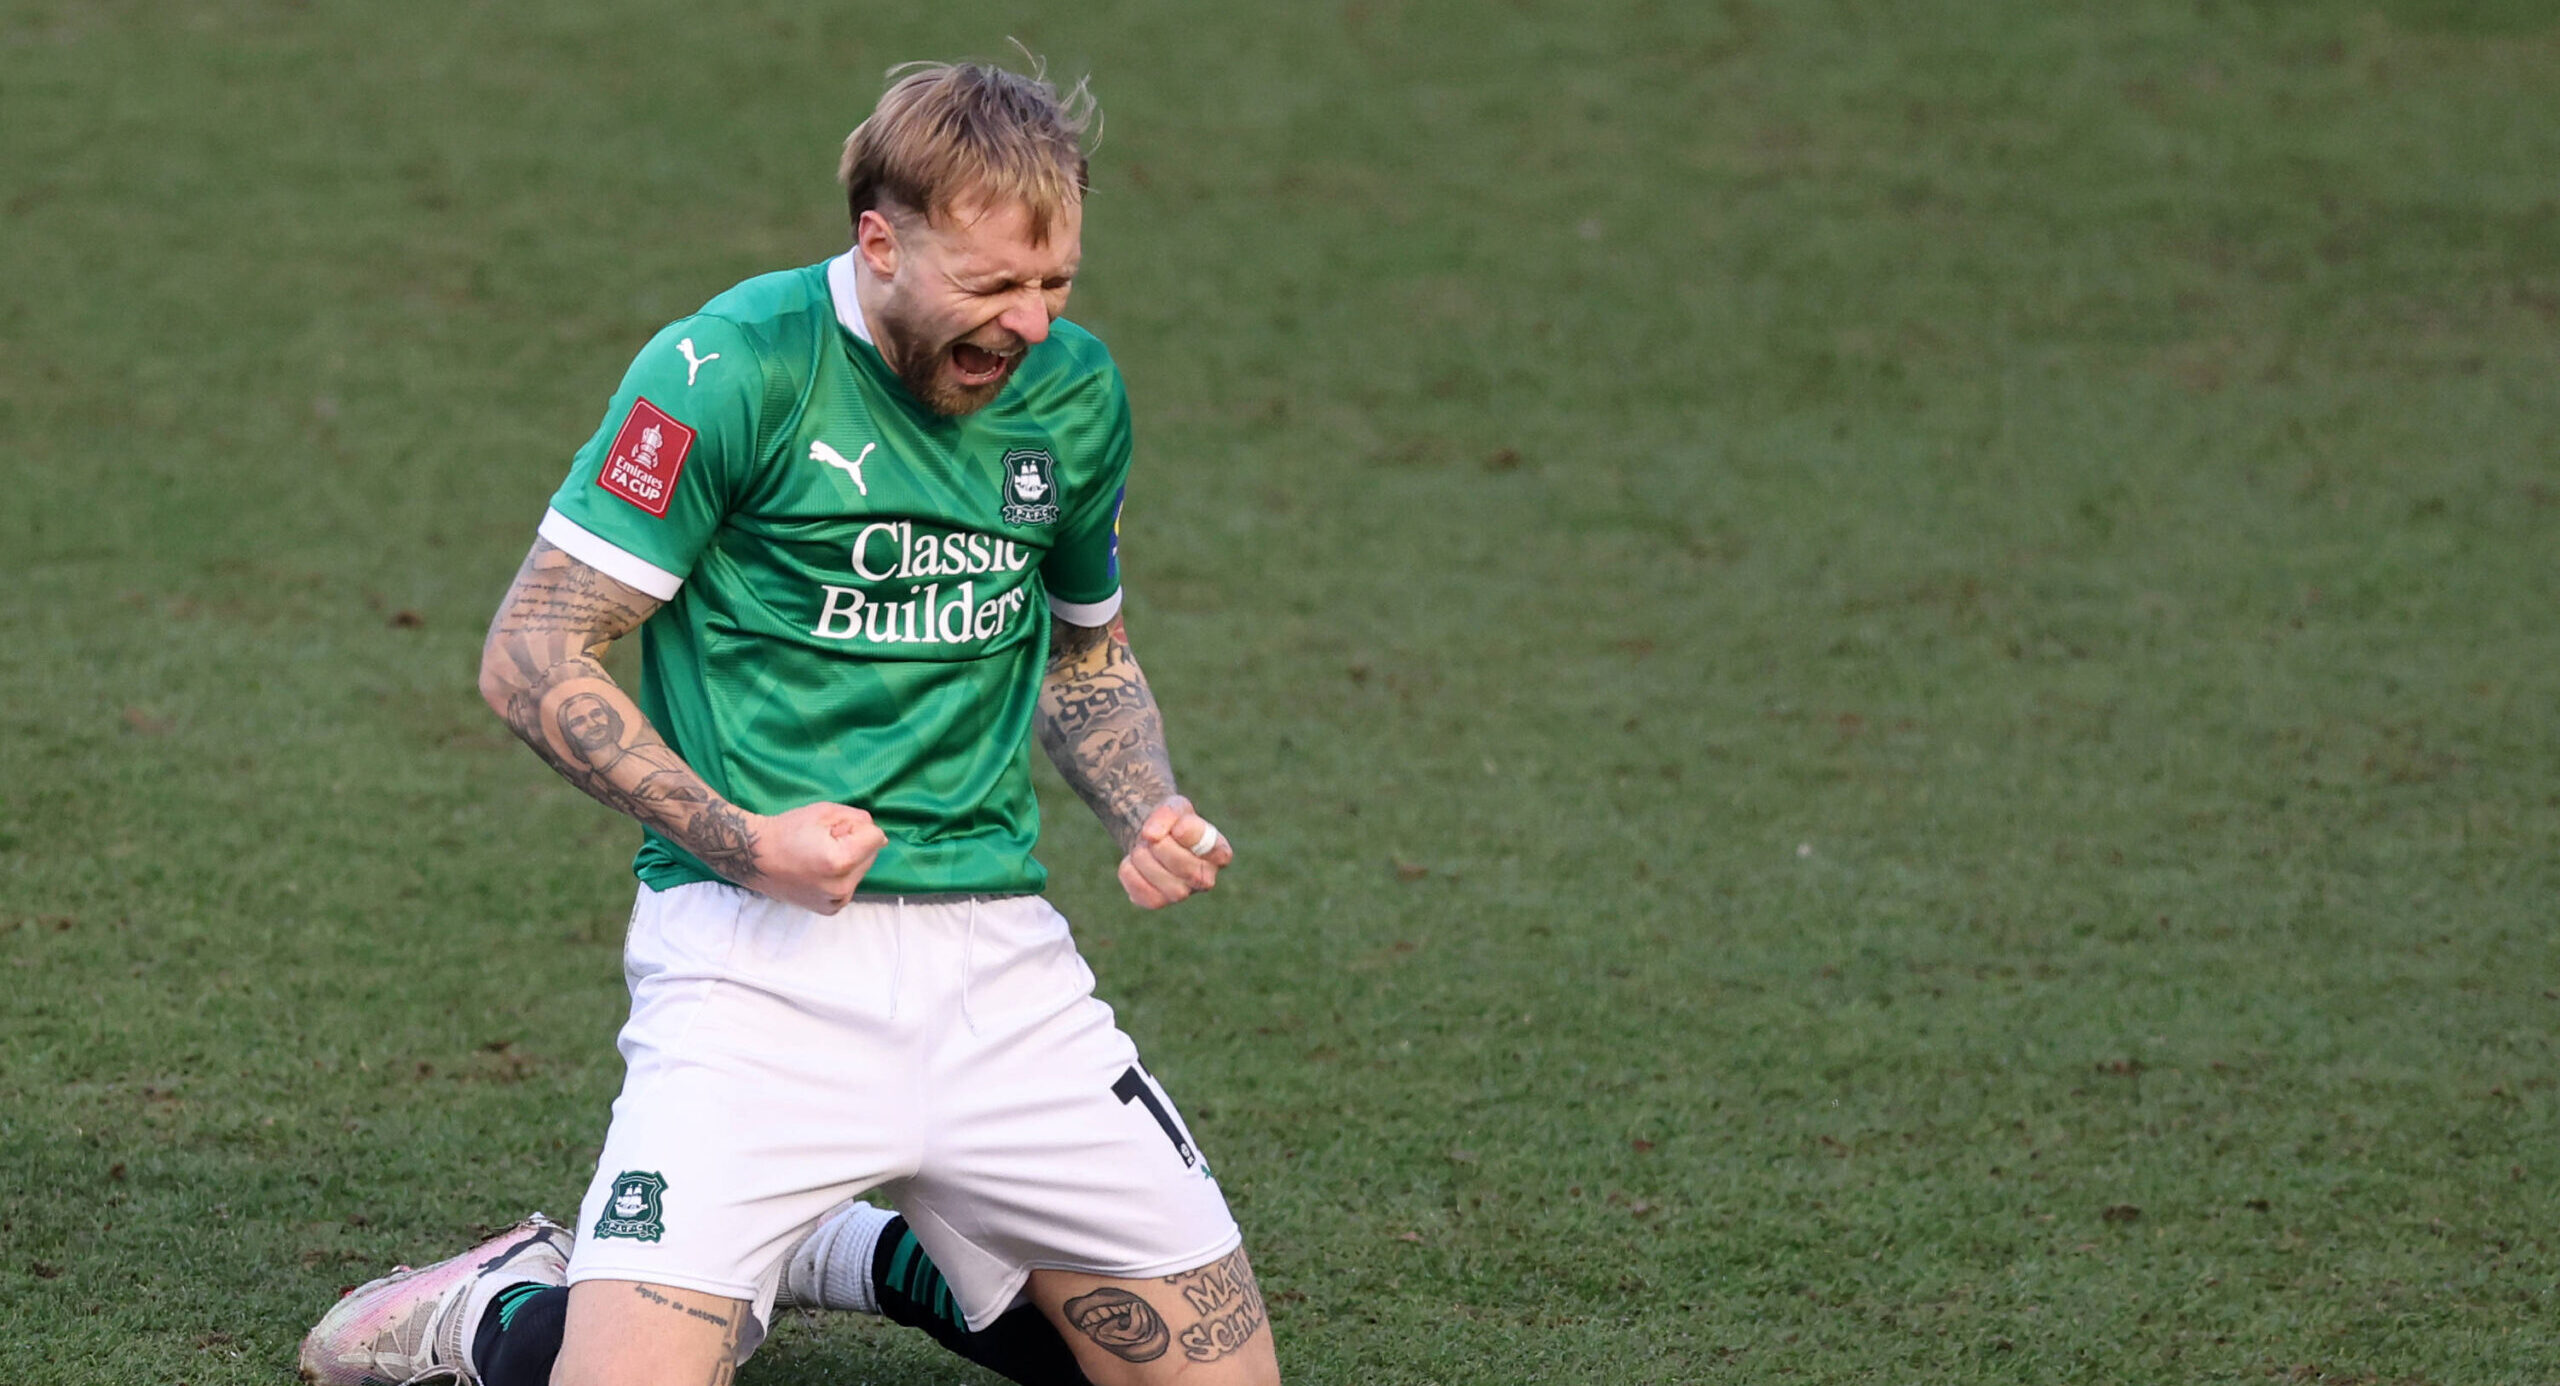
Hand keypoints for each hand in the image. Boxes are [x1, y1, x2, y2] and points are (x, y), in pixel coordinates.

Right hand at [751, 801, 886, 913]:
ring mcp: (836, 902)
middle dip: (855, 844)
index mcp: (840, 861)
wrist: (755, 858)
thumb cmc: (786, 831)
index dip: (856, 827)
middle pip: (871, 855)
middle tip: (823, 842)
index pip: (876, 837)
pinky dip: (841, 876)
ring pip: (862, 870)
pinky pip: (850, 885)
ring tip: (818, 857)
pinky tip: (818, 871)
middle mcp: (841, 887)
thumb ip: (857, 819)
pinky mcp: (830, 909)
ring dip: (850, 860)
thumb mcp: (824, 812)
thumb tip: (878, 836)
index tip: (832, 830)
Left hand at [1117, 796, 1233, 909]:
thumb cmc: (1171, 821)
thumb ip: (1168, 813)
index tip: (1176, 827)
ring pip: (1165, 883)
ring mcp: (1183, 893)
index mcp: (1218, 853)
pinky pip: (1142, 893)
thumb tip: (1151, 835)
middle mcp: (1206, 878)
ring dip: (1143, 857)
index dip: (1192, 837)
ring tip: (1142, 846)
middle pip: (1188, 870)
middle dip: (1162, 846)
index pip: (1217, 852)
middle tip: (1153, 836)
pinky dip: (1130, 872)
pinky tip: (1133, 862)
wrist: (1150, 835)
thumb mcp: (1174, 806)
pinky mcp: (1158, 901)